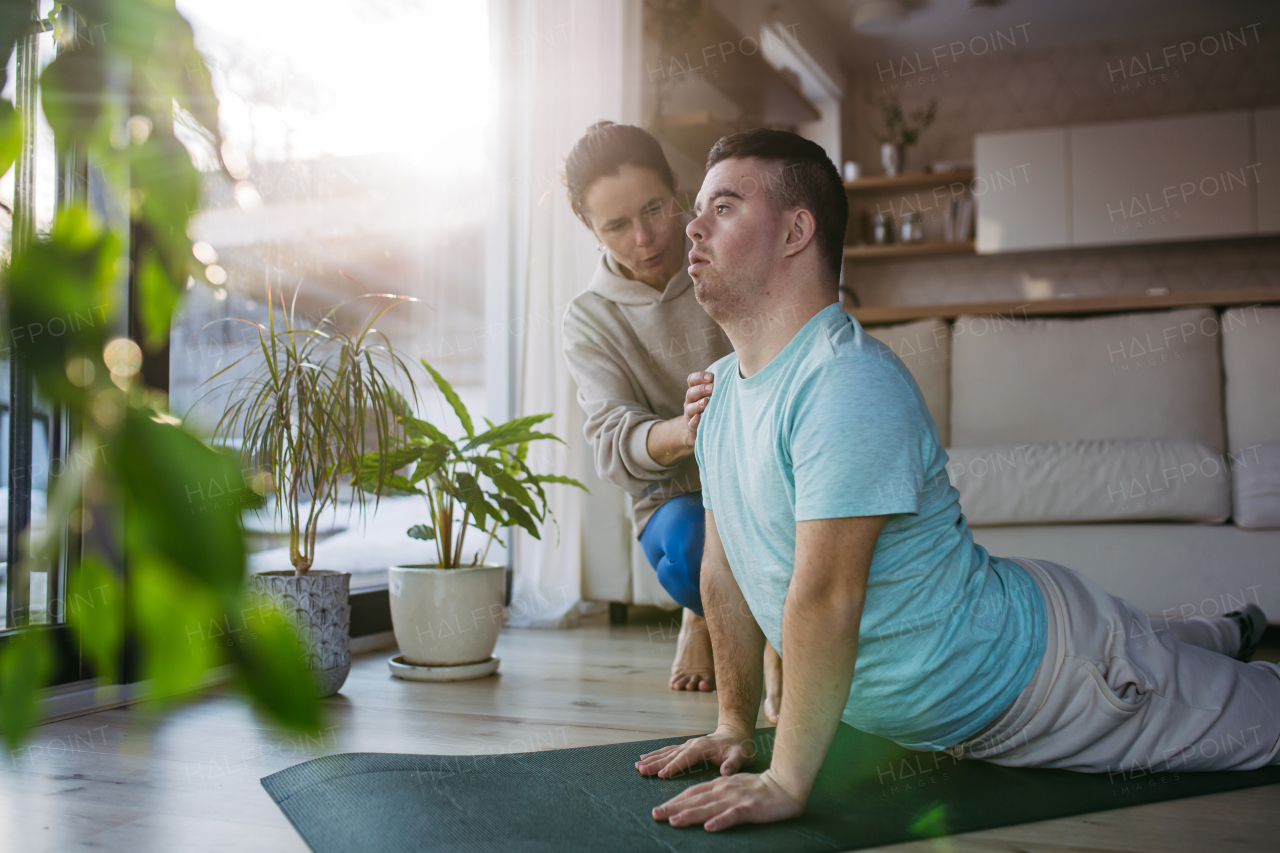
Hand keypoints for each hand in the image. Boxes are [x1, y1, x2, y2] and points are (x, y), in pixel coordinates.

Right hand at [635, 725, 753, 779]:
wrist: (736, 734)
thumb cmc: (739, 748)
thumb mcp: (741, 756)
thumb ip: (733, 764)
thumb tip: (725, 771)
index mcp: (703, 748)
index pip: (686, 758)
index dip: (674, 766)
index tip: (661, 775)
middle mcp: (692, 744)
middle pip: (671, 755)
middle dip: (656, 763)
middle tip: (641, 770)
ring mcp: (688, 745)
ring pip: (667, 752)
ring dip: (652, 759)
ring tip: (638, 765)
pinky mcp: (686, 747)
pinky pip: (669, 751)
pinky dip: (656, 754)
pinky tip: (646, 758)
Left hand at [651, 769, 805, 831]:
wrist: (785, 785)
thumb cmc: (759, 788)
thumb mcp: (733, 786)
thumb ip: (716, 793)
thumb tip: (698, 803)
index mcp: (719, 784)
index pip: (692, 792)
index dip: (675, 800)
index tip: (660, 809)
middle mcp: (724, 790)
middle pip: (695, 799)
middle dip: (674, 807)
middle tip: (656, 815)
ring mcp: (736, 798)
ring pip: (709, 807)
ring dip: (690, 814)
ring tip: (673, 821)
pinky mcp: (749, 808)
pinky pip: (733, 815)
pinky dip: (720, 821)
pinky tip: (709, 828)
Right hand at [679, 372, 712, 447]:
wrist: (697, 428)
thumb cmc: (710, 407)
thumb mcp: (711, 395)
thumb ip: (717, 386)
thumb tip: (735, 373)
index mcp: (695, 391)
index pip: (692, 380)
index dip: (699, 377)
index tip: (711, 377)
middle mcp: (690, 401)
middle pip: (691, 393)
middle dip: (701, 389)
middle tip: (712, 388)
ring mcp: (690, 414)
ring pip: (690, 408)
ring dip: (698, 404)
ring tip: (706, 401)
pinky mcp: (692, 427)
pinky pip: (691, 423)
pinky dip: (694, 420)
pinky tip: (698, 417)